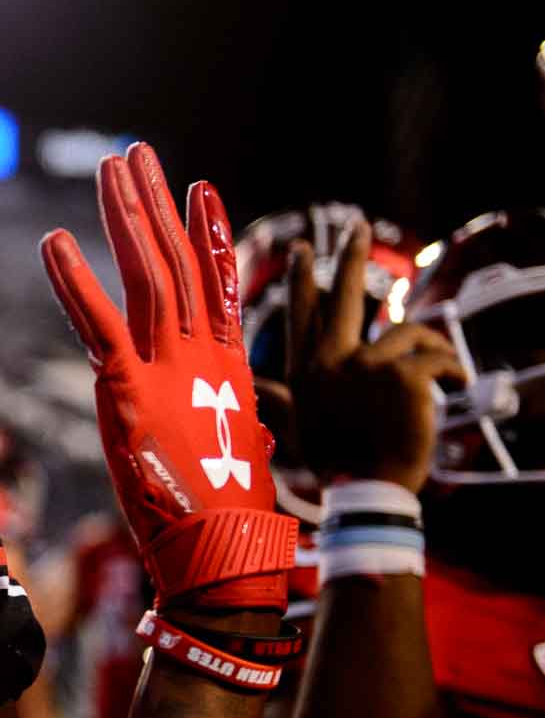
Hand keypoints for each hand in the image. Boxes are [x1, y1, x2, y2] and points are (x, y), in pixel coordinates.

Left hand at [41, 144, 294, 610]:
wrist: (222, 553)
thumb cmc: (228, 515)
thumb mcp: (234, 451)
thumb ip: (230, 421)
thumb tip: (248, 426)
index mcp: (226, 366)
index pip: (217, 283)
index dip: (208, 233)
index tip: (200, 188)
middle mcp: (200, 355)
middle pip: (175, 262)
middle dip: (153, 205)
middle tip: (137, 154)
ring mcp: (166, 367)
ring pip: (144, 274)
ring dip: (124, 217)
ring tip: (112, 167)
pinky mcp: (127, 389)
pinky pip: (96, 323)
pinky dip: (73, 281)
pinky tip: (53, 240)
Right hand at [285, 218, 462, 491]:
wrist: (368, 490)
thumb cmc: (339, 464)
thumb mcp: (303, 426)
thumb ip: (283, 399)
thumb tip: (260, 387)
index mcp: (306, 373)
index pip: (303, 315)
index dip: (303, 279)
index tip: (303, 250)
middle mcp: (330, 362)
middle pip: (343, 296)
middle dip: (350, 257)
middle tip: (358, 228)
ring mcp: (364, 365)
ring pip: (408, 333)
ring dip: (433, 351)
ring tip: (445, 372)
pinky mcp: (401, 373)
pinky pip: (436, 356)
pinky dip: (453, 369)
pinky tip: (457, 384)